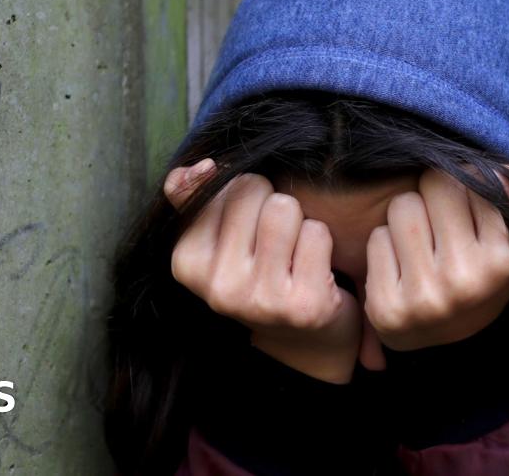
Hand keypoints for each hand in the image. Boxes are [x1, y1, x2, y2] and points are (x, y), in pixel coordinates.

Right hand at [164, 159, 361, 383]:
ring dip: (298, 221)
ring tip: (294, 251)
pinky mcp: (302, 306)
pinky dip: (322, 242)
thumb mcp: (217, 240)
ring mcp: (260, 299)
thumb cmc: (258, 275)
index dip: (247, 195)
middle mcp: (218, 286)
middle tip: (274, 241)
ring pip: (284, 208)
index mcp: (187, 264)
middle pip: (253, 190)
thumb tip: (200, 168)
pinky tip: (315, 268)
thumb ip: (195, 198)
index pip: (225, 185)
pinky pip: (316, 233)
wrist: (303, 341)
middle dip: (271, 204)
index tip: (248, 229)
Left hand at [363, 164, 508, 351]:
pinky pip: (377, 238)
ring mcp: (424, 297)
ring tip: (422, 244)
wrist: (447, 345)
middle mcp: (465, 280)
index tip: (469, 207)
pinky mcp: (387, 309)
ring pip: (402, 206)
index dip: (467, 184)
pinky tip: (401, 268)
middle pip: (434, 184)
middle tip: (441, 223)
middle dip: (435, 195)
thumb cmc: (479, 277)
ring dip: (408, 217)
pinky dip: (386, 246)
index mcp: (502, 261)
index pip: (473, 178)